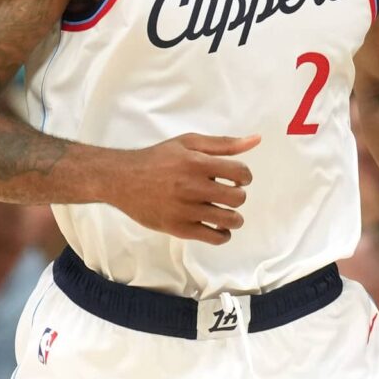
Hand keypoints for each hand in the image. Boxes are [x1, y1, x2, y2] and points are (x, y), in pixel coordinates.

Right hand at [106, 134, 258, 244]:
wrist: (123, 179)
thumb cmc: (158, 158)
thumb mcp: (188, 143)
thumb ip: (222, 144)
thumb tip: (256, 140)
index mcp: (197, 163)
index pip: (240, 173)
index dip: (244, 176)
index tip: (236, 179)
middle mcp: (192, 187)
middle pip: (237, 198)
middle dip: (238, 196)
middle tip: (228, 194)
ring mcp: (186, 210)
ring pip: (229, 220)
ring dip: (234, 218)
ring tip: (226, 213)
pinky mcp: (179, 228)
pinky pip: (214, 238)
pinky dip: (223, 234)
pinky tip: (218, 227)